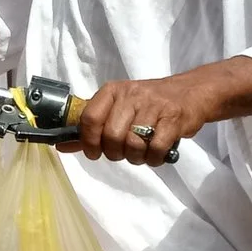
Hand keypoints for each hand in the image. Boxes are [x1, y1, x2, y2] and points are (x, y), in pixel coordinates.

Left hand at [63, 77, 205, 165]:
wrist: (190, 93)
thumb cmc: (148, 104)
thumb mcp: (118, 107)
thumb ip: (91, 127)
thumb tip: (61, 145)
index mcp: (112, 91)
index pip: (89, 118)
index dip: (88, 142)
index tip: (95, 152)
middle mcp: (131, 95)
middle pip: (111, 136)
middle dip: (114, 153)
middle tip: (123, 152)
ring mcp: (154, 106)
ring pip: (133, 144)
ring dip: (135, 157)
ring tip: (141, 152)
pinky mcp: (173, 119)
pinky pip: (156, 149)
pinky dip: (153, 159)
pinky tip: (155, 154)